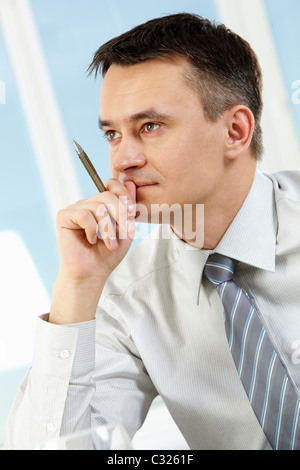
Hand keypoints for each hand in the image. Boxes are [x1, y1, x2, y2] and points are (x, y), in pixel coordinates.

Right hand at [49, 179, 135, 323]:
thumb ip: (128, 207)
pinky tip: (91, 240)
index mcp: (102, 204)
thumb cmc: (108, 254)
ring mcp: (75, 209)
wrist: (92, 274)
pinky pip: (84, 214)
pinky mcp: (64, 216)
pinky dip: (92, 229)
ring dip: (108, 228)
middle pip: (107, 195)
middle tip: (124, 232)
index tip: (131, 214)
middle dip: (120, 214)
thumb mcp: (125, 230)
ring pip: (97, 206)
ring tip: (110, 244)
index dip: (124, 196)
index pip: (113, 185)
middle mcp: (88, 203)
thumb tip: (130, 182)